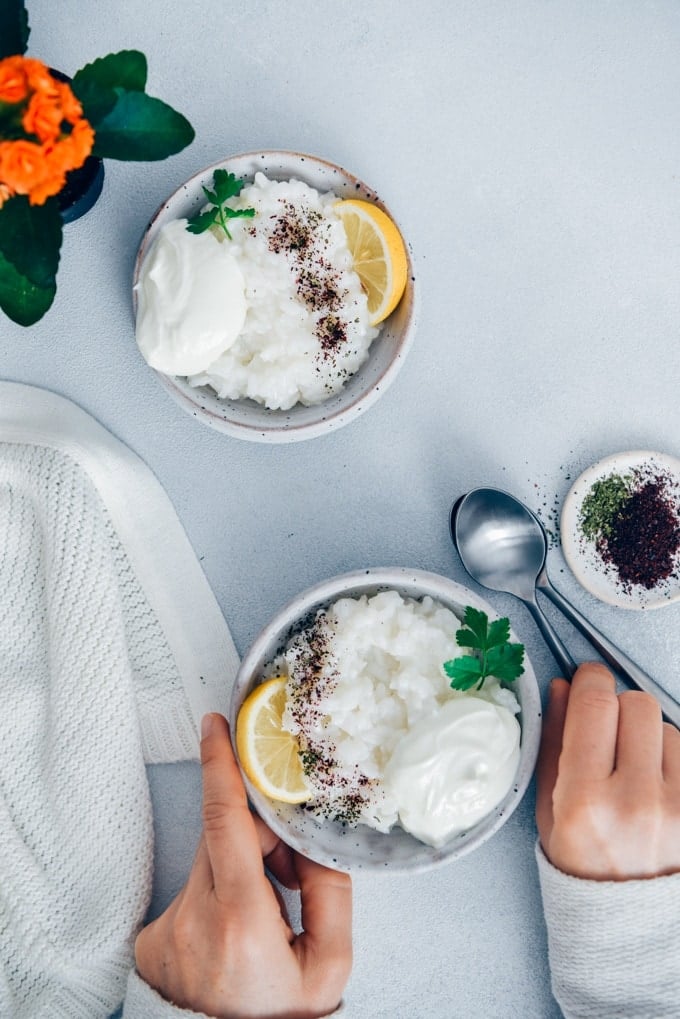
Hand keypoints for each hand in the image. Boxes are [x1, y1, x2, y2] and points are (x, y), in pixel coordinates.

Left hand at [135, 713, 351, 1018]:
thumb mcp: (328, 966)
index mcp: (239, 919)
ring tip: (268, 914)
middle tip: (291, 872)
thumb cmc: (281, 1018)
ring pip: (209, 862)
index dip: (220, 766)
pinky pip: (191, 891)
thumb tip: (312, 840)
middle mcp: (193, 917)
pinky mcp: (152, 939)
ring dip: (241, 868)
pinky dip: (219, 895)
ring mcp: (167, 929)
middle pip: (224, 838)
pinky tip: (237, 933)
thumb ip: (331, 893)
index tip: (215, 725)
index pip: (223, 820)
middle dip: (261, 836)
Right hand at [536, 662, 679, 880]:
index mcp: (585, 800)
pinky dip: (672, 760)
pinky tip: (656, 786)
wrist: (627, 922)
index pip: (596, 704)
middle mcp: (636, 802)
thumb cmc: (581, 865)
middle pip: (637, 704)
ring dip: (649, 737)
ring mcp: (678, 809)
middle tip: (607, 732)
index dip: (590, 680)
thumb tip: (565, 687)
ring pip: (668, 727)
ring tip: (633, 772)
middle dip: (619, 707)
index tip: (587, 680)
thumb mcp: (549, 807)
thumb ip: (554, 742)